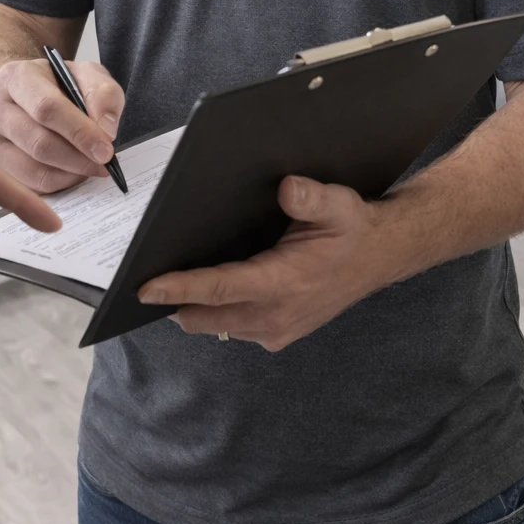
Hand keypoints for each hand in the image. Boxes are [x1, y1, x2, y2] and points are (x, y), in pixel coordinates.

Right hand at [0, 58, 125, 193]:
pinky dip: (58, 183)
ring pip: (33, 169)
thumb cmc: (57, 84)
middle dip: (78, 158)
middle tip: (105, 163)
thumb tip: (105, 129)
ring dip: (70, 174)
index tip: (106, 150)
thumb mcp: (86, 74)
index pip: (47, 108)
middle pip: (39, 143)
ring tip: (92, 167)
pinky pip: (30, 184)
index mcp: (15, 77)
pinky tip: (73, 171)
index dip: (79, 132)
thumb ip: (103, 93)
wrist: (23, 95)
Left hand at [137, 176, 392, 351]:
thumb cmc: (352, 229)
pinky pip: (231, 327)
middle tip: (150, 274)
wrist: (379, 256)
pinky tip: (214, 287)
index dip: (179, 289)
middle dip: (175, 300)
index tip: (144, 288)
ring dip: (195, 306)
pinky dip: (215, 311)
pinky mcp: (277, 335)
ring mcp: (276, 330)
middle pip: (204, 315)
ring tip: (178, 278)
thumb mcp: (338, 204)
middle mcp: (276, 314)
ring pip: (214, 324)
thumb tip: (285, 188)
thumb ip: (311, 198)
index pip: (219, 289)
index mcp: (285, 282)